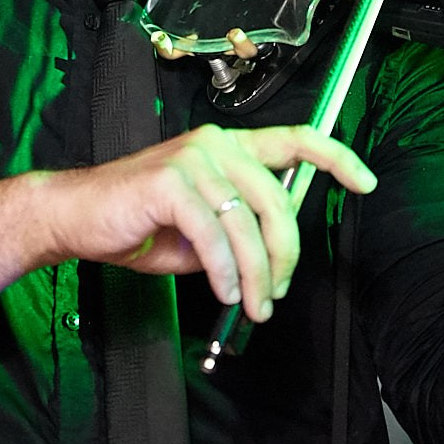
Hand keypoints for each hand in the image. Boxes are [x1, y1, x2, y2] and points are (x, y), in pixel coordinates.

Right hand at [44, 123, 375, 321]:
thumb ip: (240, 227)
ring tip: (251, 304)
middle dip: (285, 256)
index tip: (365, 182)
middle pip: (278, 200)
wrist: (78, 217)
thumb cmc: (140, 223)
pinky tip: (223, 291)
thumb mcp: (203, 227)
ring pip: (248, 224)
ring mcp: (193, 159)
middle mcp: (216, 143)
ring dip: (256, 275)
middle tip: (275, 293)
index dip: (337, 158)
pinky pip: (215, 236)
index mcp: (228, 147)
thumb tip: (276, 254)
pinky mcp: (171, 182)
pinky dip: (224, 271)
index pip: (296, 139)